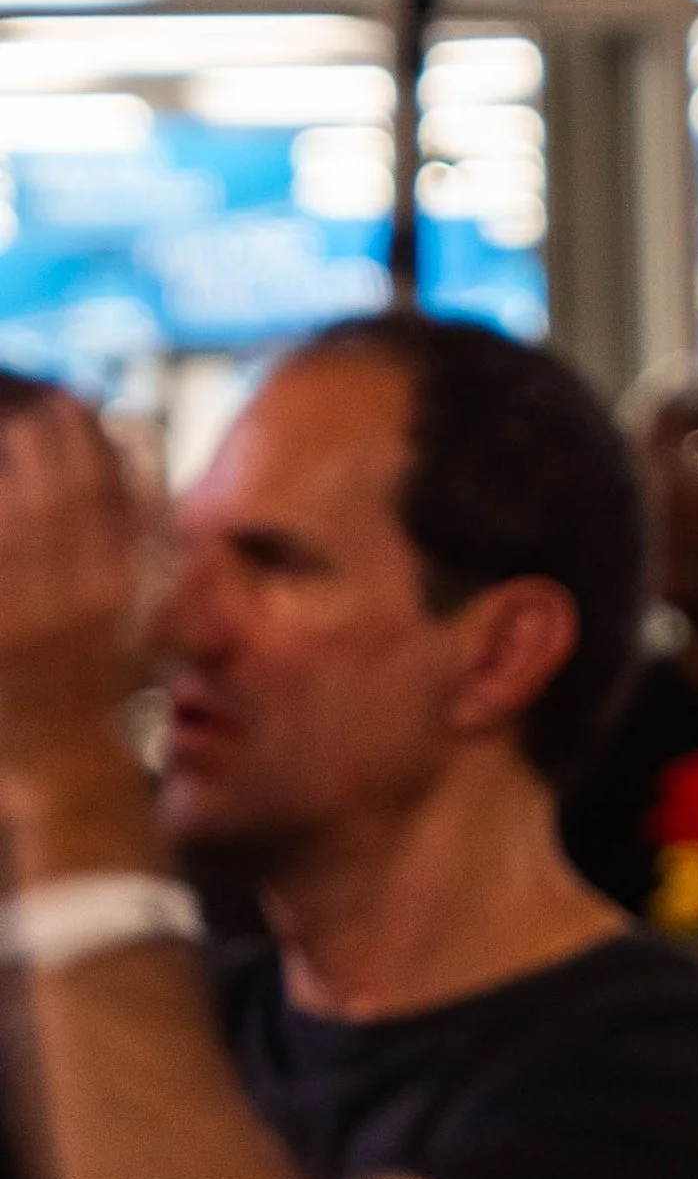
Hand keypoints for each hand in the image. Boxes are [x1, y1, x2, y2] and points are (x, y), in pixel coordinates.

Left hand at [0, 384, 147, 781]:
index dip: (90, 446)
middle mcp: (77, 601)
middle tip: (38, 412)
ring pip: (16, 522)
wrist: (71, 770)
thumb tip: (198, 538)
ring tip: (13, 440)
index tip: (80, 407)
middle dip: (46, 445)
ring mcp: (29, 617)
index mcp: (123, 597)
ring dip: (14, 475)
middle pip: (58, 498)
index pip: (107, 499)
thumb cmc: (116, 705)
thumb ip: (173, 585)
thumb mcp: (158, 642)